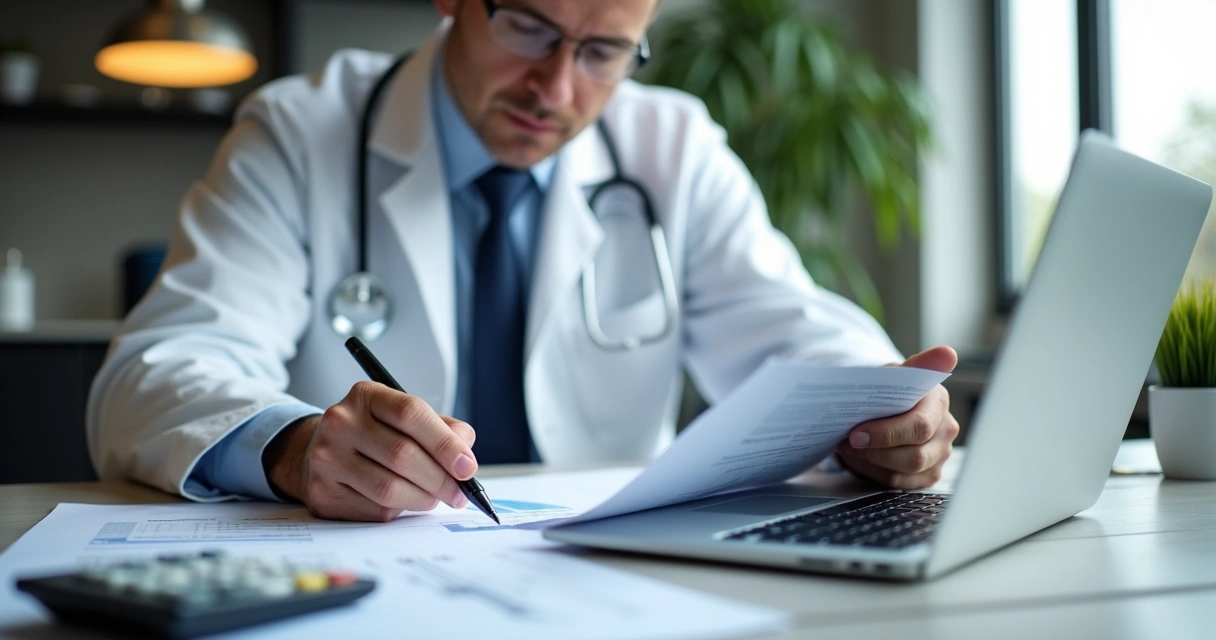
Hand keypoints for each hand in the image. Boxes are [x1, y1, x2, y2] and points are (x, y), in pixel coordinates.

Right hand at [263, 381, 477, 520]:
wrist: (323, 451)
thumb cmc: (375, 434)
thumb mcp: (404, 419)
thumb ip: (442, 429)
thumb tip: (465, 457)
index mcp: (366, 395)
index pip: (411, 413)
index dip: (445, 443)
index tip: (467, 467)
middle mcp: (341, 422)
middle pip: (402, 454)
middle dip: (440, 479)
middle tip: (459, 492)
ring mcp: (327, 458)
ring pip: (389, 488)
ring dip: (423, 499)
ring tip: (435, 498)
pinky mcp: (323, 492)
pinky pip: (374, 509)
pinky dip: (399, 510)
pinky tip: (404, 502)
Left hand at [834, 346, 960, 488]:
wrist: (886, 404)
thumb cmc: (891, 388)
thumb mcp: (897, 374)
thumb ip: (918, 365)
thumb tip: (947, 353)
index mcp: (938, 403)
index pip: (919, 426)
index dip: (886, 434)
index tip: (856, 433)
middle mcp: (945, 431)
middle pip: (914, 457)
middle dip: (874, 452)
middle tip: (846, 442)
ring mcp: (939, 456)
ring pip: (903, 473)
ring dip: (869, 463)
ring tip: (848, 448)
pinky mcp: (927, 474)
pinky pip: (897, 485)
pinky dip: (872, 473)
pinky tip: (859, 458)